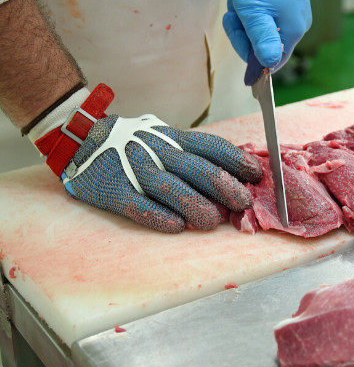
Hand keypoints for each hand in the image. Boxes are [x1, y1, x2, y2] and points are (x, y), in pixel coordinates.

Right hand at [61, 114, 261, 232]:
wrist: (84, 139)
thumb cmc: (135, 143)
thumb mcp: (165, 139)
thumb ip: (192, 154)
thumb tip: (231, 174)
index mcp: (173, 139)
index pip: (210, 147)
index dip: (235, 160)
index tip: (256, 174)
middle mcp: (157, 152)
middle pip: (195, 168)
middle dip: (223, 185)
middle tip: (242, 203)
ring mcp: (136, 171)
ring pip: (169, 187)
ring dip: (194, 204)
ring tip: (213, 221)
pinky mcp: (116, 191)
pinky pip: (138, 205)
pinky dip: (157, 216)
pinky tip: (175, 227)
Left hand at [223, 0, 311, 71]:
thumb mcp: (255, 13)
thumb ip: (262, 41)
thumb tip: (269, 64)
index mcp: (293, 30)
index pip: (273, 61)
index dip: (254, 61)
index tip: (238, 47)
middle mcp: (292, 23)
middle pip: (260, 45)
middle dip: (242, 33)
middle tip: (233, 16)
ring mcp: (284, 11)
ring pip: (254, 30)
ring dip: (239, 18)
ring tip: (236, 1)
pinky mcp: (275, 1)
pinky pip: (254, 15)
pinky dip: (242, 8)